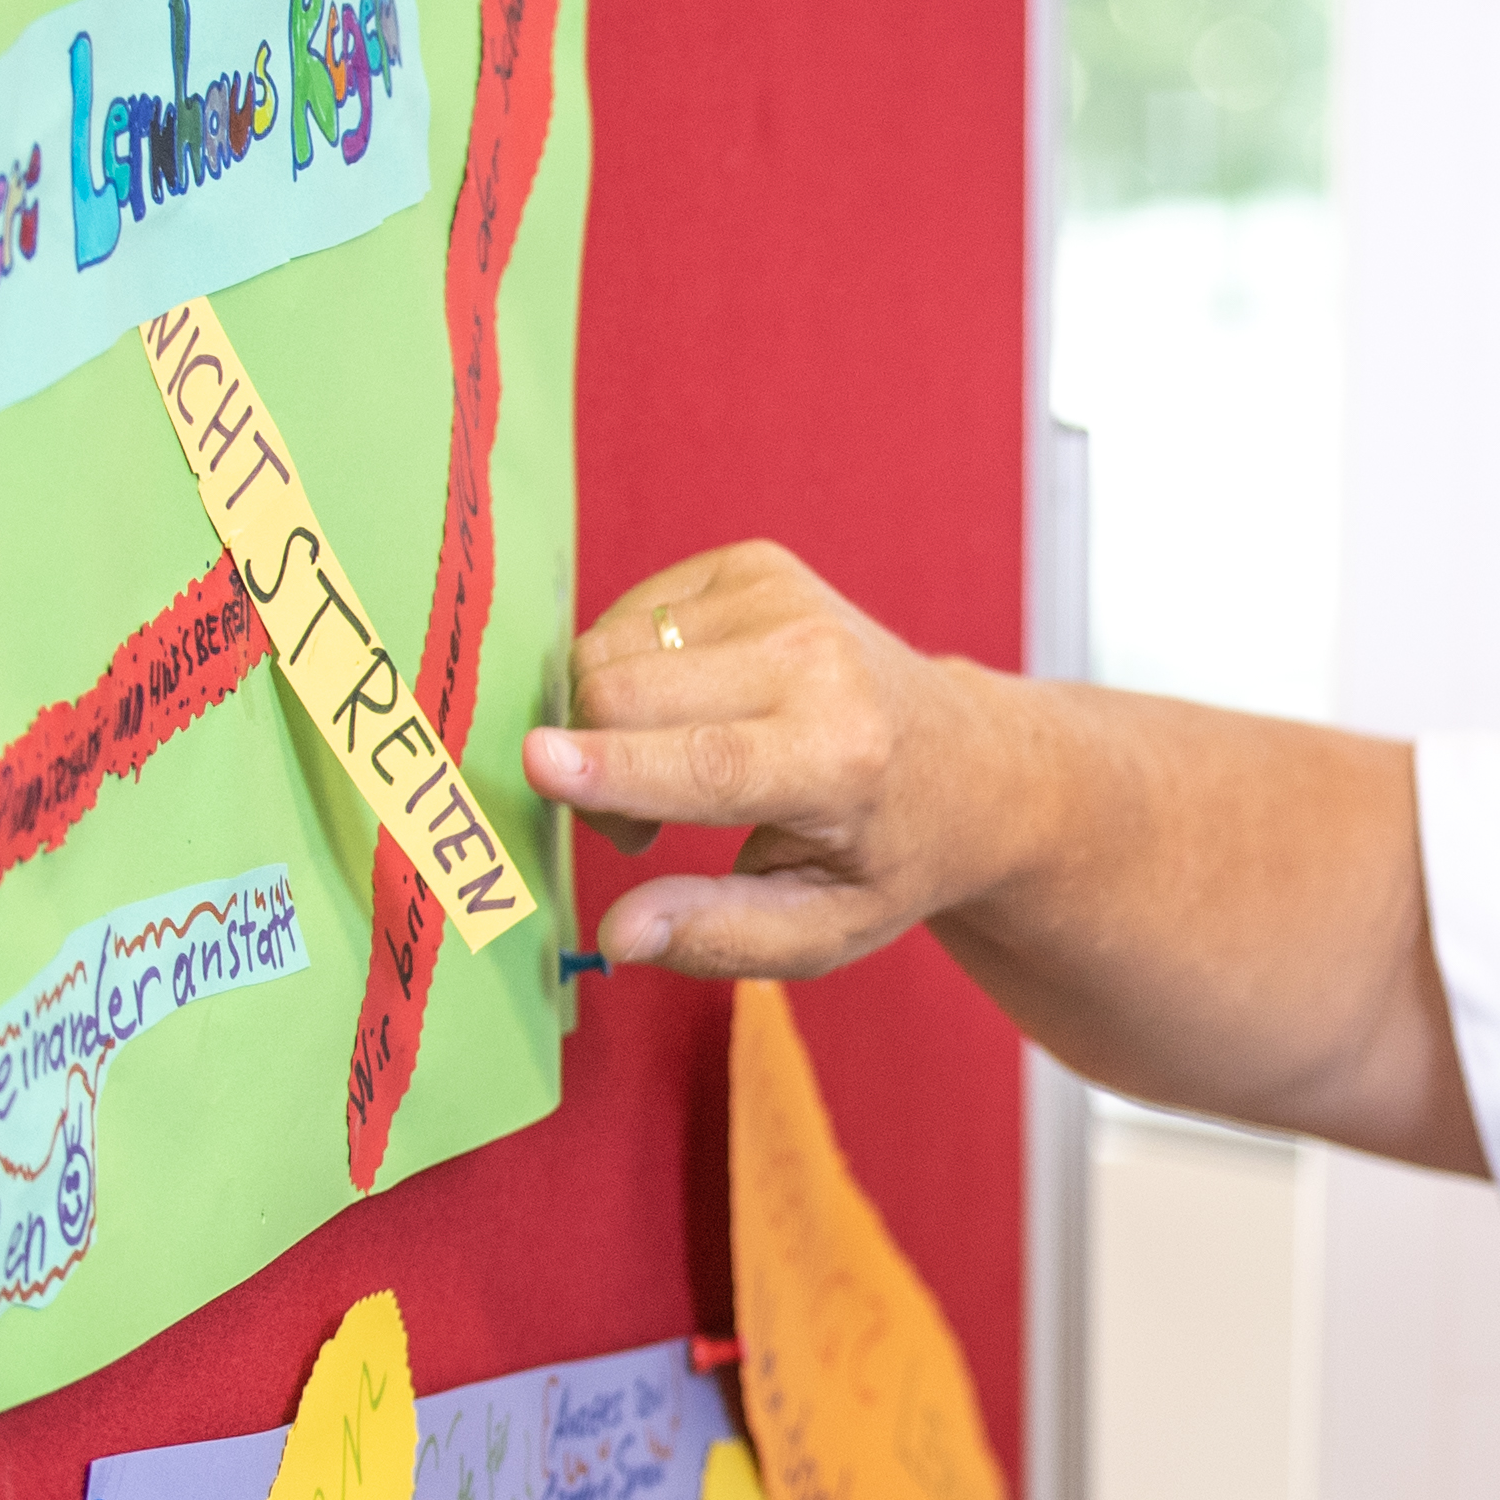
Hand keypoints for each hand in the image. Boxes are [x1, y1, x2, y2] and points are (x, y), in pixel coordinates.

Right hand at [523, 541, 1011, 979]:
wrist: (966, 757)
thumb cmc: (886, 856)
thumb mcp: (827, 928)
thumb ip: (720, 935)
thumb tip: (618, 935)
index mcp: (841, 757)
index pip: (705, 761)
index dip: (611, 769)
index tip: (533, 765)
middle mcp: (814, 658)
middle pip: (622, 693)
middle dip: (592, 765)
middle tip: (643, 830)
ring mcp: (782, 595)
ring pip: (609, 649)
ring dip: (607, 720)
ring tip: (681, 768)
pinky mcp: (753, 564)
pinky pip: (627, 617)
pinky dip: (633, 672)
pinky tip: (693, 710)